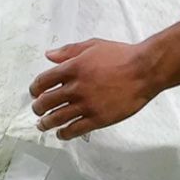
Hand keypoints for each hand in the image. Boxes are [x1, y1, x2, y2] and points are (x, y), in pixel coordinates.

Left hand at [30, 39, 155, 139]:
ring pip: (57, 118)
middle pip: (47, 101)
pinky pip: (75, 130)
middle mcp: (76, 87)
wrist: (144, 70)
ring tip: (43, 124)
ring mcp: (86, 104)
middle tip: (37, 110)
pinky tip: (62, 134)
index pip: (44, 81)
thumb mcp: (93, 45)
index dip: (35, 88)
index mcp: (73, 67)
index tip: (35, 93)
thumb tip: (49, 55)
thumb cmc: (121, 55)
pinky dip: (64, 133)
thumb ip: (69, 51)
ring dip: (46, 123)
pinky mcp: (98, 118)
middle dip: (38, 107)